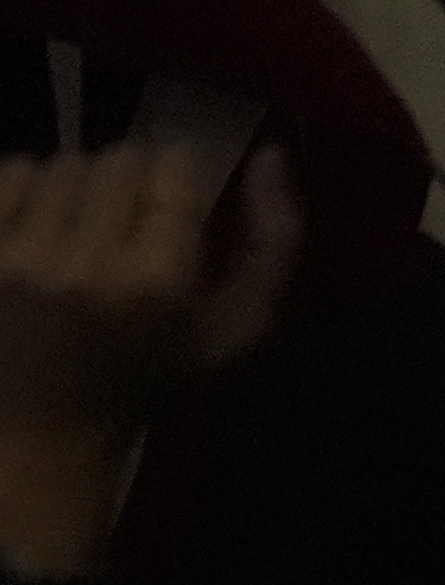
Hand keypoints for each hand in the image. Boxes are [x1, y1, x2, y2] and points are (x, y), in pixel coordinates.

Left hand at [0, 140, 300, 582]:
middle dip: (125, 182)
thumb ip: (278, 242)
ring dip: (73, 186)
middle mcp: (86, 264)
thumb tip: (269, 153)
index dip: (176, 178)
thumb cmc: (150, 375)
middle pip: (116, 157)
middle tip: (120, 225)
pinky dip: (24, 189)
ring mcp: (17, 260)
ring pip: (59, 162)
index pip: (173, 165)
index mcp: (159, 281)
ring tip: (75, 231)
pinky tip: (36, 230)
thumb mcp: (239, 328)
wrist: (41, 431)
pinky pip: (10, 173)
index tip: (168, 210)